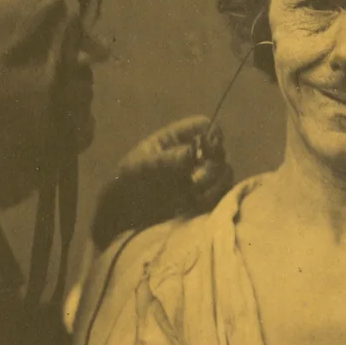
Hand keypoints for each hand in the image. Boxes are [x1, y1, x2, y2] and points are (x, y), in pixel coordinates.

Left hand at [90, 116, 233, 251]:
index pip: (201, 126)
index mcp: (174, 140)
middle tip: (196, 176)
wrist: (121, 218)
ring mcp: (198, 177)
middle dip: (213, 161)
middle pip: (218, 149)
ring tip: (196, 191)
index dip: (209, 134)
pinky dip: (215, 195)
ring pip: (224, 171)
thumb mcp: (139, 168)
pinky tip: (199, 201)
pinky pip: (222, 192)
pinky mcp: (203, 197)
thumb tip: (192, 152)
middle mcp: (191, 155)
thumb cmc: (125, 185)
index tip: (205, 147)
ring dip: (215, 179)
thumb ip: (165, 160)